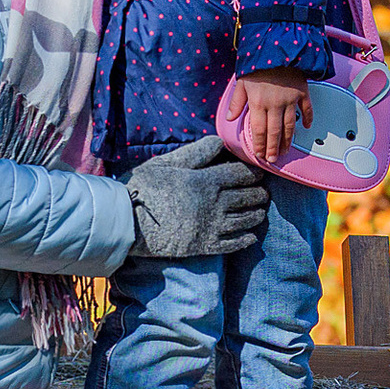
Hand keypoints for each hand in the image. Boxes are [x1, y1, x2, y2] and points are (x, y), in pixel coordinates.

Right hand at [124, 135, 269, 260]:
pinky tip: (251, 236)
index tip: (258, 173)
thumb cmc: (144, 187)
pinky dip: (246, 239)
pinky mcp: (204, 246)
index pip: (242, 175)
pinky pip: (233, 244)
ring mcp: (210, 227)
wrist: (127, 220)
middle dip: (259, 194)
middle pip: (248, 198)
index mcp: (205, 181)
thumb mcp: (168, 163)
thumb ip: (197, 153)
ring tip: (260, 212)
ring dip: (256, 215)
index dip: (254, 173)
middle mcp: (213, 205)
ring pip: (245, 221)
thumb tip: (220, 142)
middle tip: (262, 192)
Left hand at [239, 69, 308, 161]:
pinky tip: (306, 127)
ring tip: (285, 151)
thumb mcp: (241, 81)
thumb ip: (236, 101)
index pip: (259, 130)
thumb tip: (230, 118)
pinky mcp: (302, 92)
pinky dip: (307, 118)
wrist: (277, 46)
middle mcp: (275, 104)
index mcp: (258, 102)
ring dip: (287, 140)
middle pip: (274, 132)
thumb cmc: (257, 64)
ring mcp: (290, 99)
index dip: (259, 144)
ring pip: (290, 125)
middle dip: (273, 148)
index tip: (260, 155)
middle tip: (273, 160)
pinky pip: (306, 108)